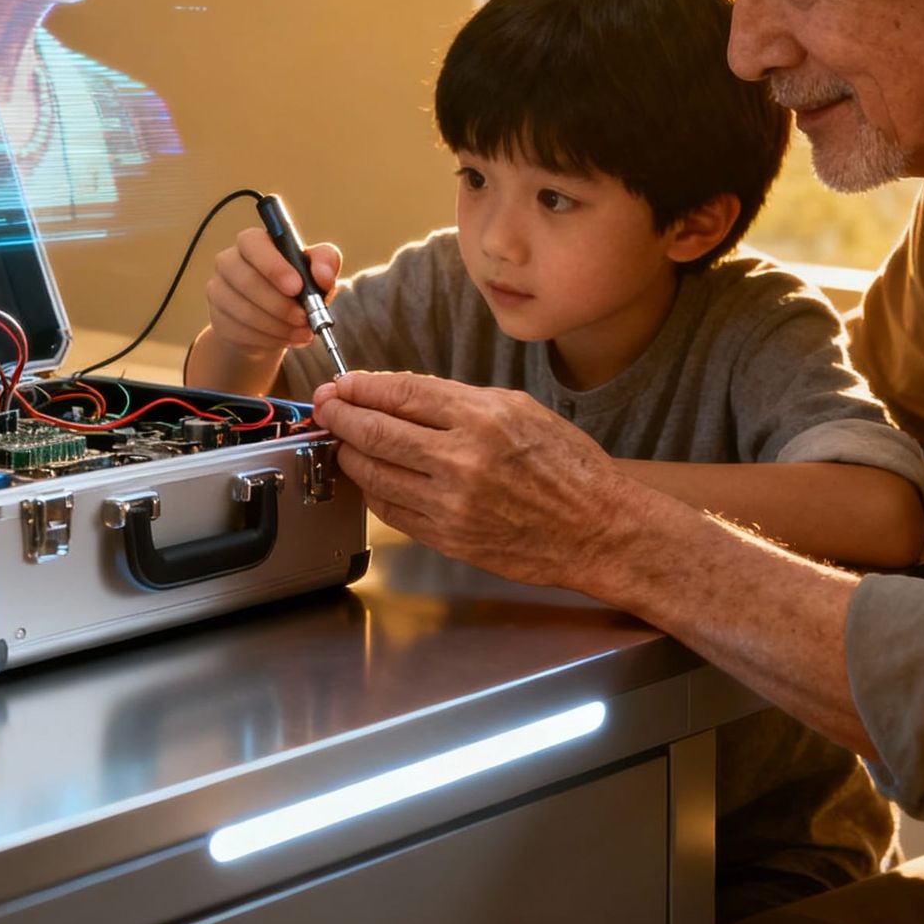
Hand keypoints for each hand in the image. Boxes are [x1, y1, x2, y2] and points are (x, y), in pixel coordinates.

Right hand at [205, 226, 342, 358]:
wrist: (274, 321)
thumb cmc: (297, 288)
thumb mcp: (317, 271)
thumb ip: (325, 263)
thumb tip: (323, 275)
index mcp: (253, 242)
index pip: (253, 243)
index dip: (273, 266)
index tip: (297, 287)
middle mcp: (229, 261)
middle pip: (246, 280)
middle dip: (280, 304)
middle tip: (305, 319)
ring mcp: (219, 290)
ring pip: (244, 311)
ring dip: (278, 326)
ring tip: (302, 332)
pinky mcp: (217, 318)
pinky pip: (240, 332)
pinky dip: (267, 339)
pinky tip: (284, 338)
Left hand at [312, 371, 631, 592]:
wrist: (598, 529)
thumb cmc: (567, 466)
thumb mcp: (519, 409)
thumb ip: (458, 401)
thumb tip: (402, 394)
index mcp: (482, 418)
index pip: (400, 394)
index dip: (360, 388)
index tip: (342, 385)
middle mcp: (461, 459)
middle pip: (374, 432)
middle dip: (339, 417)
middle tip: (325, 409)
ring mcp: (451, 503)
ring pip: (373, 474)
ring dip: (349, 455)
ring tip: (342, 442)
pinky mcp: (448, 538)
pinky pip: (391, 512)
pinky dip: (373, 491)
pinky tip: (371, 479)